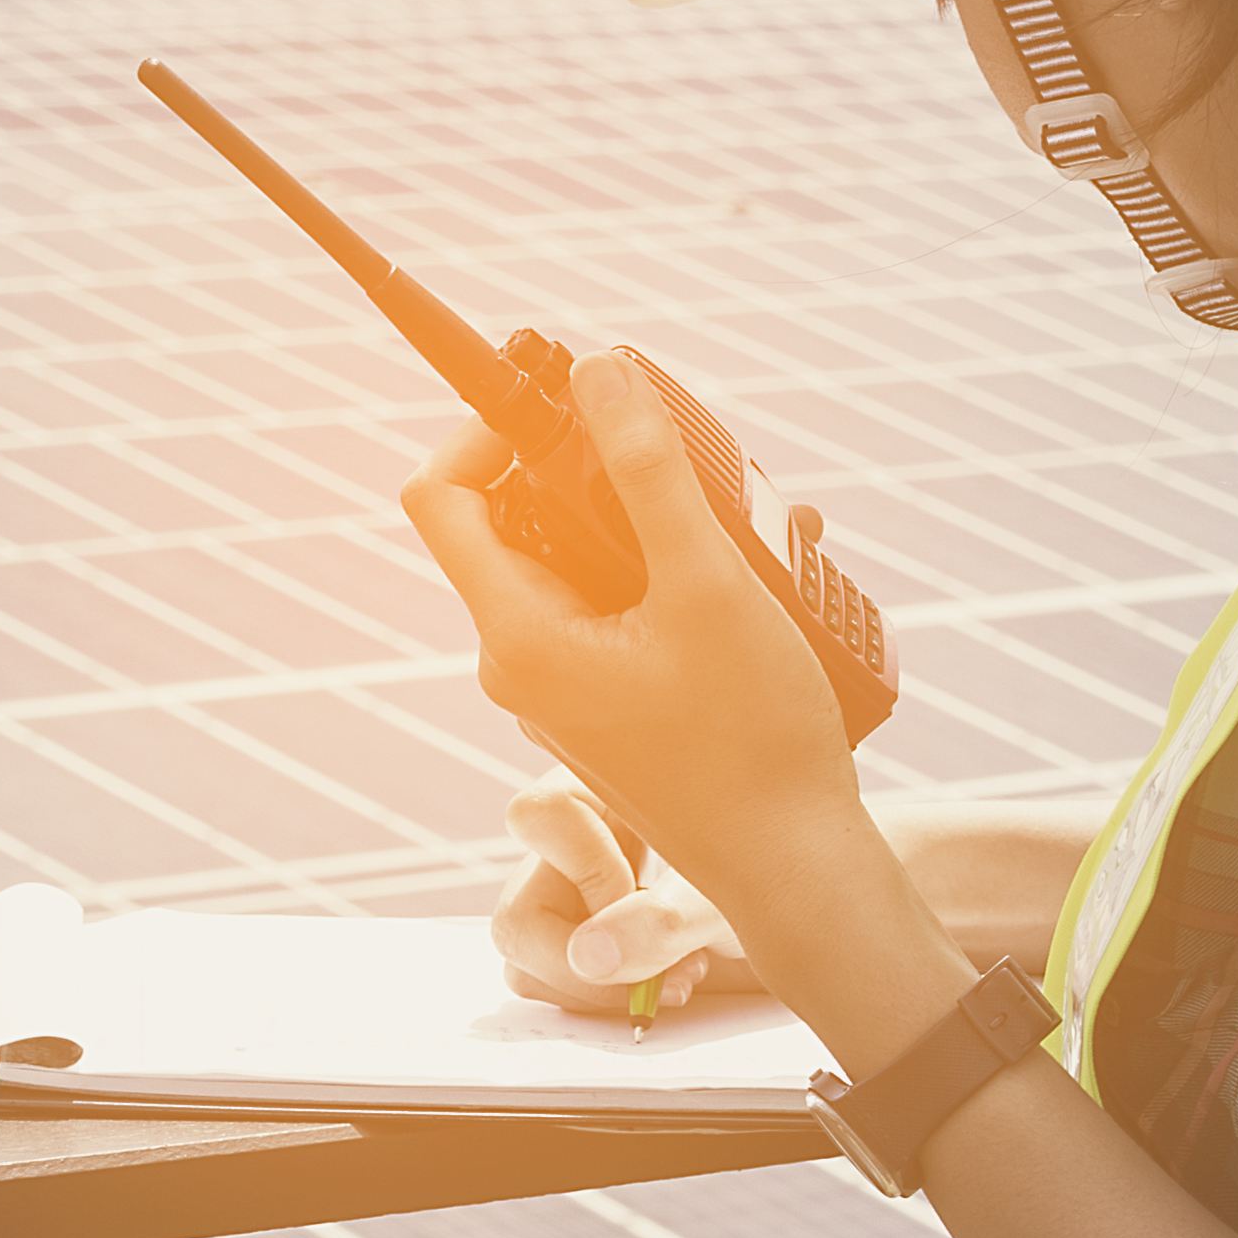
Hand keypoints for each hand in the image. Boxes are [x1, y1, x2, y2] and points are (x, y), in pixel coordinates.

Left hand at [399, 351, 872, 958]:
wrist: (795, 866)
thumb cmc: (751, 740)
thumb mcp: (707, 584)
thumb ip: (647, 472)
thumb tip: (598, 370)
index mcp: (519, 635)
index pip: (442, 496)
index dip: (486, 425)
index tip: (569, 391)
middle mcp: (524, 662)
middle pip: (525, 518)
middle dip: (603, 468)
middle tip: (686, 455)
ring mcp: (567, 687)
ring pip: (587, 559)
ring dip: (659, 520)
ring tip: (754, 520)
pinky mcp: (612, 702)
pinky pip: (622, 606)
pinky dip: (678, 572)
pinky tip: (765, 575)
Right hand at [487, 775, 748, 1011]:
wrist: (803, 908)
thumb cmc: (774, 871)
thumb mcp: (734, 888)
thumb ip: (667, 919)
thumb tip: (590, 955)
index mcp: (602, 784)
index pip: (539, 817)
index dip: (587, 870)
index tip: (647, 896)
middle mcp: (572, 840)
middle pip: (517, 911)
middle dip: (583, 964)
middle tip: (654, 977)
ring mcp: (567, 895)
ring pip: (524, 958)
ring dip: (595, 988)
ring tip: (678, 979)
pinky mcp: (576, 942)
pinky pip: (547, 983)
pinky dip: (599, 1001)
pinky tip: (666, 985)